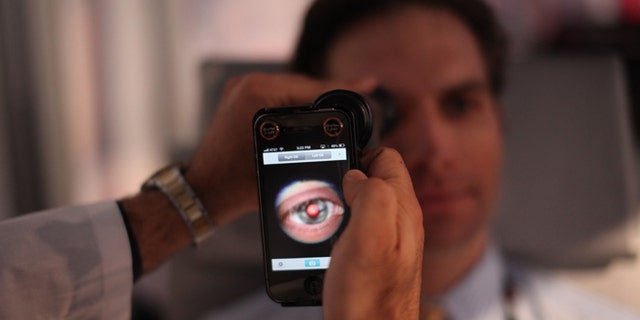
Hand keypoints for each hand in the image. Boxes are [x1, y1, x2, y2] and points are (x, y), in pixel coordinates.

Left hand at [186, 73, 375, 225]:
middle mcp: (249, 85)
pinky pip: (277, 94)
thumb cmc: (237, 184)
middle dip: (330, 94)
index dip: (341, 89)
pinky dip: (295, 103)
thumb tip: (348, 137)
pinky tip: (314, 111)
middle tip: (362, 93)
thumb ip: (314, 145)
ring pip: (291, 89)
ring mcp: (242, 88)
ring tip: (343, 104)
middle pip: (302, 85)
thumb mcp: (283, 164)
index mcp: (258, 95)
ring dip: (313, 99)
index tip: (366, 85)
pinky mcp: (241, 96)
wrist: (203, 189)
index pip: (311, 88)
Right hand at [323, 148, 423, 318]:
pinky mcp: (373, 257)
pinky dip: (339, 227)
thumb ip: (369, 195)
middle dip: (346, 180)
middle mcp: (399, 222)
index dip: (358, 156)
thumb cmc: (370, 298)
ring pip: (362, 203)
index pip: (386, 157)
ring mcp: (388, 240)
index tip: (336, 171)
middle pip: (373, 179)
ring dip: (340, 204)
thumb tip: (356, 176)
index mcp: (402, 209)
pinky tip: (330, 241)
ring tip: (327, 221)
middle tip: (328, 199)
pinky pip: (356, 227)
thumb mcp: (369, 236)